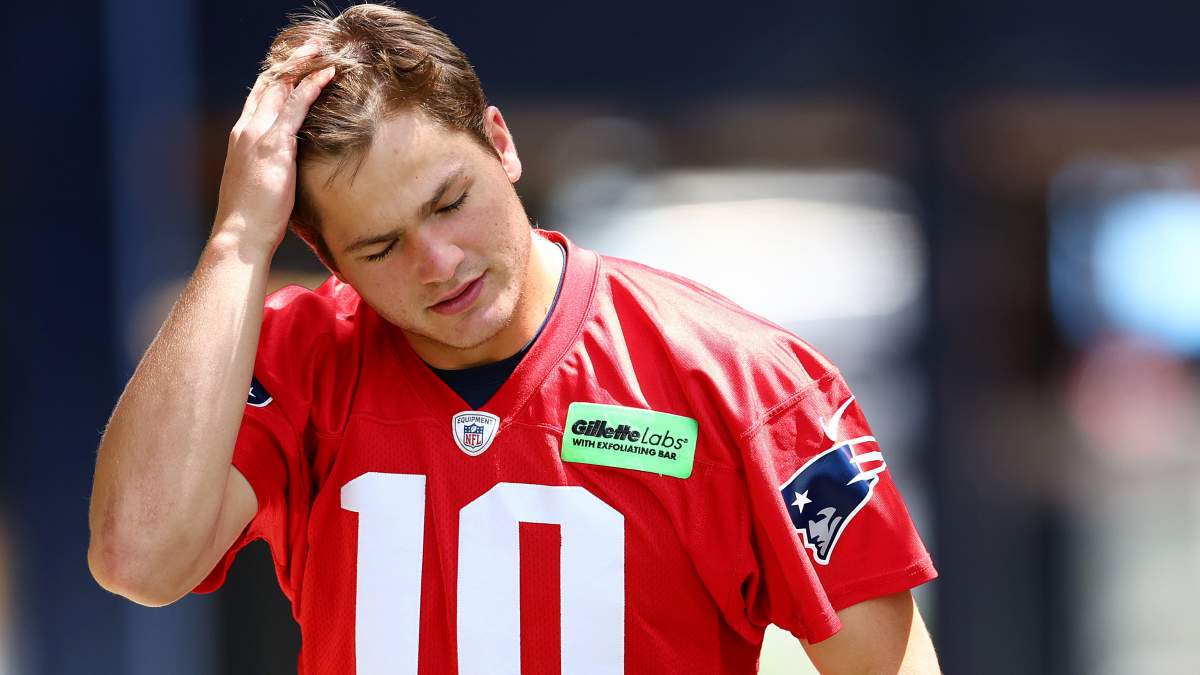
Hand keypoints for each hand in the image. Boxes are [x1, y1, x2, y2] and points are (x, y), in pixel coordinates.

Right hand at [211, 42, 334, 258]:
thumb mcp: (258, 184)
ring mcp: (258, 134)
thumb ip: (269, 167)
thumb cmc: (252, 219)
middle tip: (308, 47)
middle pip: (266, 85)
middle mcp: (245, 130)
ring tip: (320, 50)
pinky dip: (312, 86)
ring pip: (280, 87)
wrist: (239, 235)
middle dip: (288, 63)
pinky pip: (296, 106)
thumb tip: (285, 169)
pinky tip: (326, 74)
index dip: (275, 78)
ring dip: (301, 65)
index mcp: (240, 138)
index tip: (292, 65)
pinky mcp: (274, 144)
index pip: (257, 98)